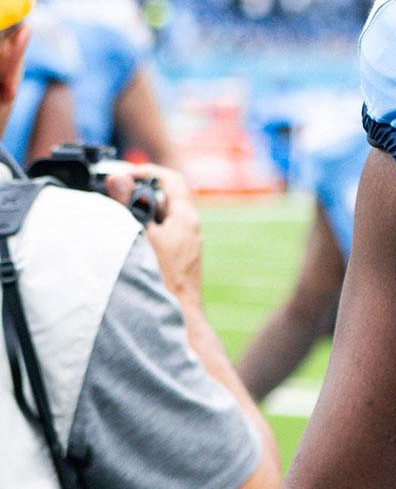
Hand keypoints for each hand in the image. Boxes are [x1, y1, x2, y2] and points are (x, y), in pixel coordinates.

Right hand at [106, 164, 201, 301]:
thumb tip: (118, 178)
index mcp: (185, 217)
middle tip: (112, 200)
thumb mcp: (140, 236)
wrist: (178, 315)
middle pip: (162, 198)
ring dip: (137, 216)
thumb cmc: (162, 278)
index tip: (123, 176)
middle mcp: (189, 227)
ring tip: (115, 223)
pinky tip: (125, 243)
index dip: (146, 172)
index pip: (170, 180)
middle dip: (136, 196)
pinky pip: (159, 236)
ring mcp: (185, 243)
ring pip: (158, 219)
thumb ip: (127, 206)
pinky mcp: (178, 258)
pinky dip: (142, 233)